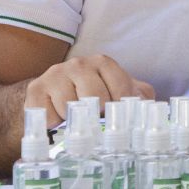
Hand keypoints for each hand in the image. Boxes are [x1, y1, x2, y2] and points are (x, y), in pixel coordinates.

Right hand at [23, 54, 155, 126]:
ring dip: (75, 121)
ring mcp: (55, 75)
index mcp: (103, 63)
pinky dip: (54, 124)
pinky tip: (58, 123)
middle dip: (98, 116)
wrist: (52, 96)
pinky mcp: (35, 90)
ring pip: (70, 106)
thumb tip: (153, 109)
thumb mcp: (118, 93)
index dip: (121, 109)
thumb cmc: (91, 95)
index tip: (118, 120)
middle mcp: (79, 65)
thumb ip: (138, 96)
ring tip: (76, 122)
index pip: (121, 89)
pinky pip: (48, 115)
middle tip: (96, 123)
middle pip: (95, 97)